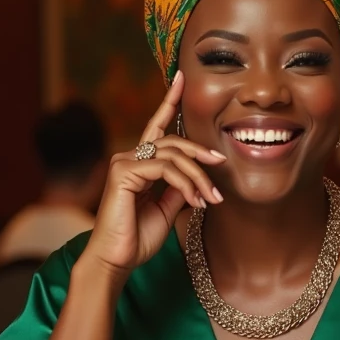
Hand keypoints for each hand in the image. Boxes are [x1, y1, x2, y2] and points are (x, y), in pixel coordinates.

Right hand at [83, 72, 225, 278]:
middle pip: (173, 141)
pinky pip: (165, 169)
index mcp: (139, 163)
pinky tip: (195, 200)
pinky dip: (185, 183)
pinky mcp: (122, 173)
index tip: (182, 78)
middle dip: (200, 153)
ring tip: (211, 199)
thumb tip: (197, 177)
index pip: (156, 126)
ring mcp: (123, 162)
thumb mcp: (167, 209)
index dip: (169, 100)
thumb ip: (179, 188)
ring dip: (198, 176)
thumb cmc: (137, 239)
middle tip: (222, 165)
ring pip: (173, 155)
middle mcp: (128, 157)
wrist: (117, 261)